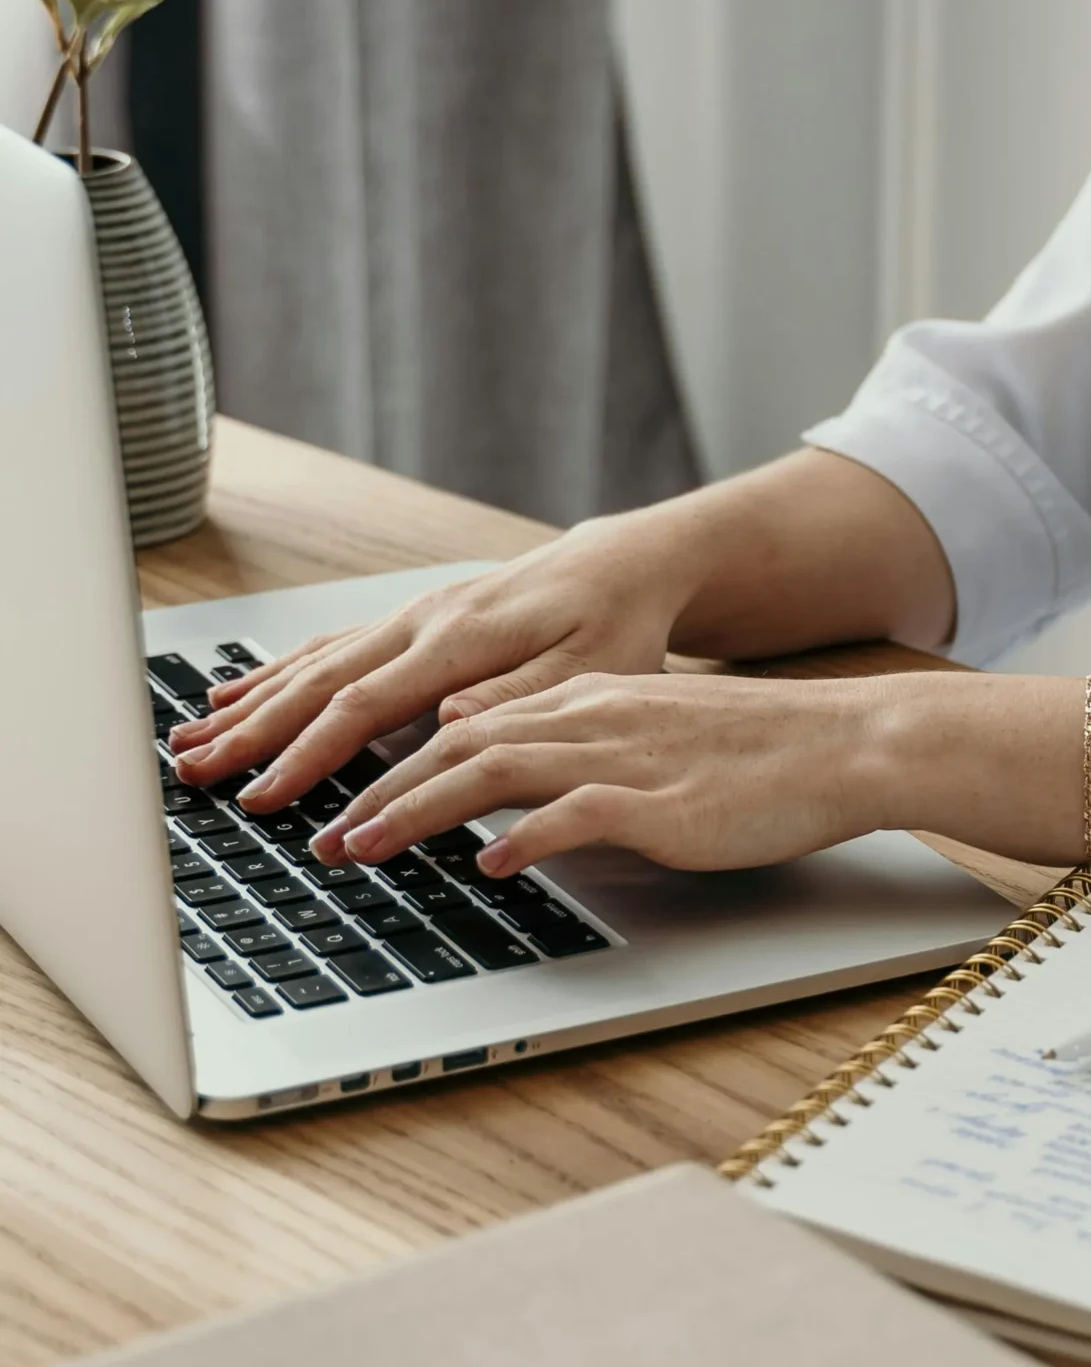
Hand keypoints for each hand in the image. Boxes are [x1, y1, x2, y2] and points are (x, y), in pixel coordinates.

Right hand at [169, 521, 695, 809]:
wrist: (622, 567)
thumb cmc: (614, 626)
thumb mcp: (591, 671)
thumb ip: (518, 699)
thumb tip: (448, 720)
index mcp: (461, 640)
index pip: (365, 706)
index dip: (310, 756)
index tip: (267, 799)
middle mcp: (423, 622)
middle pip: (319, 683)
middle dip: (253, 734)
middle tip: (196, 777)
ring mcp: (411, 617)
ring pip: (313, 663)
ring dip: (249, 704)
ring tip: (192, 741)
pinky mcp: (412, 620)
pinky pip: (329, 647)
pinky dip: (277, 673)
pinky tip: (235, 695)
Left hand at [309, 672, 899, 874]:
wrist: (840, 743)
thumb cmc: (754, 752)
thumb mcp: (646, 738)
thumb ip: (573, 750)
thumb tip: (499, 777)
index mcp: (585, 701)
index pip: (463, 726)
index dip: (389, 765)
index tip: (338, 805)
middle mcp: (590, 718)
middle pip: (455, 746)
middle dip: (377, 792)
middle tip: (323, 840)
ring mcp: (622, 755)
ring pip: (492, 771)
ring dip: (417, 813)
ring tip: (366, 851)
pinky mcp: (659, 802)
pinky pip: (575, 814)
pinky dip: (524, 836)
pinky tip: (490, 865)